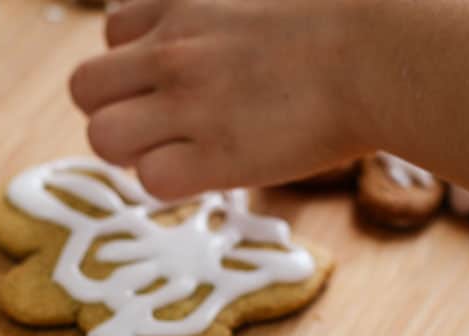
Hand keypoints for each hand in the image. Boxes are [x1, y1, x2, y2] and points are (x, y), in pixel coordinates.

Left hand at [70, 0, 373, 198]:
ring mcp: (188, 104)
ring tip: (180, 153)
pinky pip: (149, 182)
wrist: (384, 55)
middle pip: (84, 89)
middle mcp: (172, 50)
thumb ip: (219, 10)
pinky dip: (173, 183)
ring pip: (103, 138)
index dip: (132, 66)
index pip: (111, 34)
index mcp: (182, 4)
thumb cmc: (343, 20)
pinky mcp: (213, 157)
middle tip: (159, 127)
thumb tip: (214, 41)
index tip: (169, 82)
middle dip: (113, 111)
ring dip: (133, 153)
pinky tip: (209, 173)